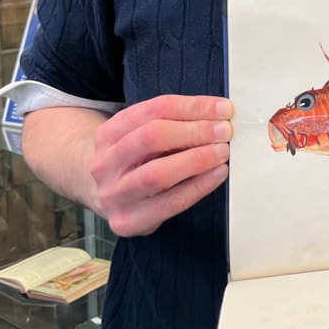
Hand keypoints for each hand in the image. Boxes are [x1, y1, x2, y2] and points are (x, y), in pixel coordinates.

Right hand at [90, 95, 233, 236]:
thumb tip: (218, 114)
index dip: (193, 106)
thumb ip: (174, 122)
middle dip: (195, 132)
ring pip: (157, 173)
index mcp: (108, 133)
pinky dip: (199, 186)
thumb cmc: (134, 161)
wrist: (104, 197)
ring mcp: (114, 194)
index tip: (223, 109)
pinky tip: (218, 174)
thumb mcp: (141, 135)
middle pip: (152, 137)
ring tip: (222, 152)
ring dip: (197, 159)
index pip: (155, 110)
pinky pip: (170, 202)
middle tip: (224, 131)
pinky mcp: (127, 221)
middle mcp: (106, 163)